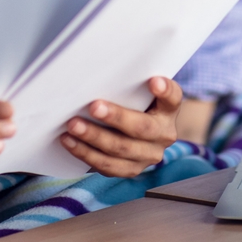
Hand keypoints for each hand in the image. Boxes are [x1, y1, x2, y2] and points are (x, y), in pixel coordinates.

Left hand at [60, 76, 181, 177]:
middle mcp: (164, 135)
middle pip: (142, 128)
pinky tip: (69, 141)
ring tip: (73, 126)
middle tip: (93, 107)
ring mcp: (149, 155)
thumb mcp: (139, 93)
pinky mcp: (131, 169)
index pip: (172, 98)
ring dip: (94, 138)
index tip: (154, 81)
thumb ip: (130, 84)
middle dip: (116, 117)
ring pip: (121, 150)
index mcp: (168, 110)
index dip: (165, 90)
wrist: (136, 134)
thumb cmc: (133, 104)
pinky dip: (85, 153)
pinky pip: (108, 166)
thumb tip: (99, 72)